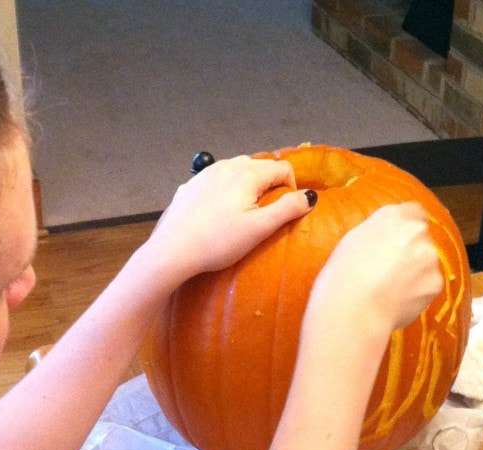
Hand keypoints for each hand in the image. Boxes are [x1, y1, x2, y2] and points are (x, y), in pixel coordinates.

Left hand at [144, 155, 315, 281]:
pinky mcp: (190, 186)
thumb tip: (310, 195)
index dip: (291, 187)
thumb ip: (287, 209)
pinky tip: (218, 211)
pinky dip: (225, 188)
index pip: (282, 168)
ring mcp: (205, 173)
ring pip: (236, 169)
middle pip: (259, 165)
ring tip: (244, 210)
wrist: (172, 250)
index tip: (285, 210)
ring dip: (247, 184)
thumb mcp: (259, 228)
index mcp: (247, 173)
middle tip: (265, 212)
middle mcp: (226, 165)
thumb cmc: (218, 242)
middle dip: (269, 184)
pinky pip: (216, 179)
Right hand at [306, 202, 442, 338]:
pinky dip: (417, 292)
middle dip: (411, 250)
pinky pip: (428, 285)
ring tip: (389, 288)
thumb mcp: (352, 240)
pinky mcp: (436, 282)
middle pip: (421, 237)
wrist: (352, 310)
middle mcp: (416, 230)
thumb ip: (377, 231)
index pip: (413, 211)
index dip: (405, 228)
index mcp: (392, 215)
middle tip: (389, 269)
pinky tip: (397, 299)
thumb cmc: (342, 277)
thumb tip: (386, 237)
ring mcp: (429, 256)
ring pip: (427, 262)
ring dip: (415, 272)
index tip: (398, 240)